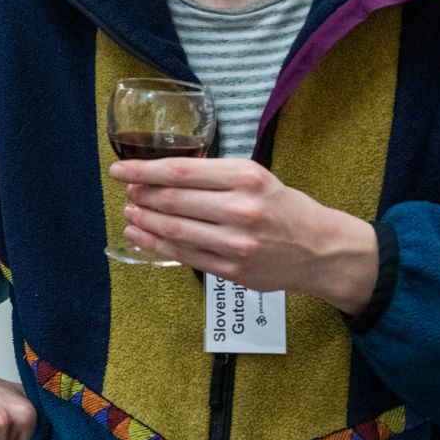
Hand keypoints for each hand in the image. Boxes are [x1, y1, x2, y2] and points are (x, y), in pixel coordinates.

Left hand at [113, 157, 378, 314]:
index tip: (120, 169)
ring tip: (129, 212)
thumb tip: (161, 172)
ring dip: (143, 220)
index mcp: (246, 178)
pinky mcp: (231, 270)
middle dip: (141, 195)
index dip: (144, 170)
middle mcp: (241, 209)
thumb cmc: (282, 207)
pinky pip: (183, 254)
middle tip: (127, 191)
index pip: (181, 172)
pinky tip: (140, 235)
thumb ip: (214, 175)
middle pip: (173, 201)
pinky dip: (155, 244)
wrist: (319, 250)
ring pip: (173, 229)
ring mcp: (235, 243)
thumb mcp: (255, 177)